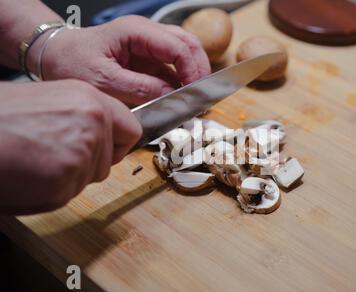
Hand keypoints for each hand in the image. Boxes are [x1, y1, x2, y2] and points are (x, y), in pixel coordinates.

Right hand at [0, 80, 141, 214]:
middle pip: (109, 160)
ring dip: (65, 178)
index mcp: (90, 99)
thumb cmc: (1, 116)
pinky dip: (48, 192)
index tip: (108, 149)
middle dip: (87, 164)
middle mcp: (92, 123)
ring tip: (33, 160)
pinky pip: (67, 195)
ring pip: (88, 179)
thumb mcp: (50, 99)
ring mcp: (81, 154)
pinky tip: (26, 174)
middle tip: (52, 155)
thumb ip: (83, 116)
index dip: (118, 143)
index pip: (131, 129)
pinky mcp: (63, 182)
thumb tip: (104, 134)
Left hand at [30, 16, 210, 104]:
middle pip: (188, 44)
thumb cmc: (73, 63)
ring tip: (196, 98)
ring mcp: (149, 45)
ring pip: (185, 54)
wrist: (55, 57)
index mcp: (136, 32)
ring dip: (194, 75)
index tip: (195, 94)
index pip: (178, 46)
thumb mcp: (103, 81)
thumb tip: (171, 95)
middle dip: (199, 71)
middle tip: (202, 97)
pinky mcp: (148, 59)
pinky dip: (182, 82)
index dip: (192, 71)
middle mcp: (147, 34)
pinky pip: (173, 68)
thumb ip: (139, 88)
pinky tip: (183, 98)